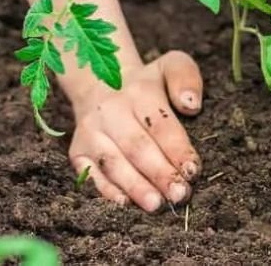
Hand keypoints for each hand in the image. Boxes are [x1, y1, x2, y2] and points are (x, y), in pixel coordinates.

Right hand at [68, 51, 203, 211]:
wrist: (101, 82)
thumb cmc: (147, 82)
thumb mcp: (171, 65)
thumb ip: (186, 78)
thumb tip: (192, 105)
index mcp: (139, 92)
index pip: (160, 124)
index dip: (177, 149)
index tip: (193, 170)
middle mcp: (110, 112)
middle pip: (136, 147)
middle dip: (159, 174)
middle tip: (179, 195)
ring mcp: (91, 133)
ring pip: (113, 163)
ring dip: (134, 187)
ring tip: (155, 205)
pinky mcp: (77, 150)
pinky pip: (89, 173)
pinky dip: (106, 190)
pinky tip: (124, 203)